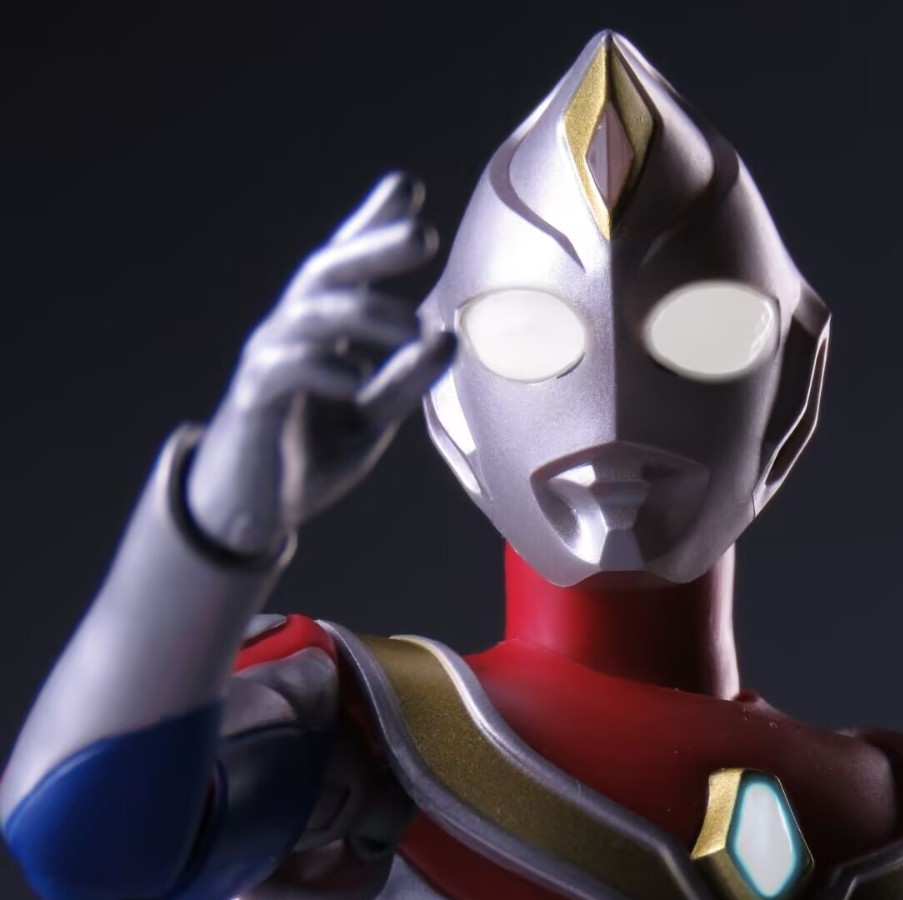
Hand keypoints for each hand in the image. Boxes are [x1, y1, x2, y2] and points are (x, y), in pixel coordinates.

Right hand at [187, 172, 455, 556]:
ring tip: (413, 327)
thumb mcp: (371, 416)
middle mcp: (291, 329)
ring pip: (310, 314)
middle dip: (372, 246)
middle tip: (422, 236)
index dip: (370, 224)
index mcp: (321, 328)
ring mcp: (268, 360)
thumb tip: (448, 336)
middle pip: (326, 271)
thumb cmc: (311, 451)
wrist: (254, 508)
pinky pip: (284, 368)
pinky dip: (323, 368)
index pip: (344, 264)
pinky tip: (356, 378)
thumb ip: (405, 379)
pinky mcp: (255, 399)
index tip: (407, 188)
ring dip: (367, 316)